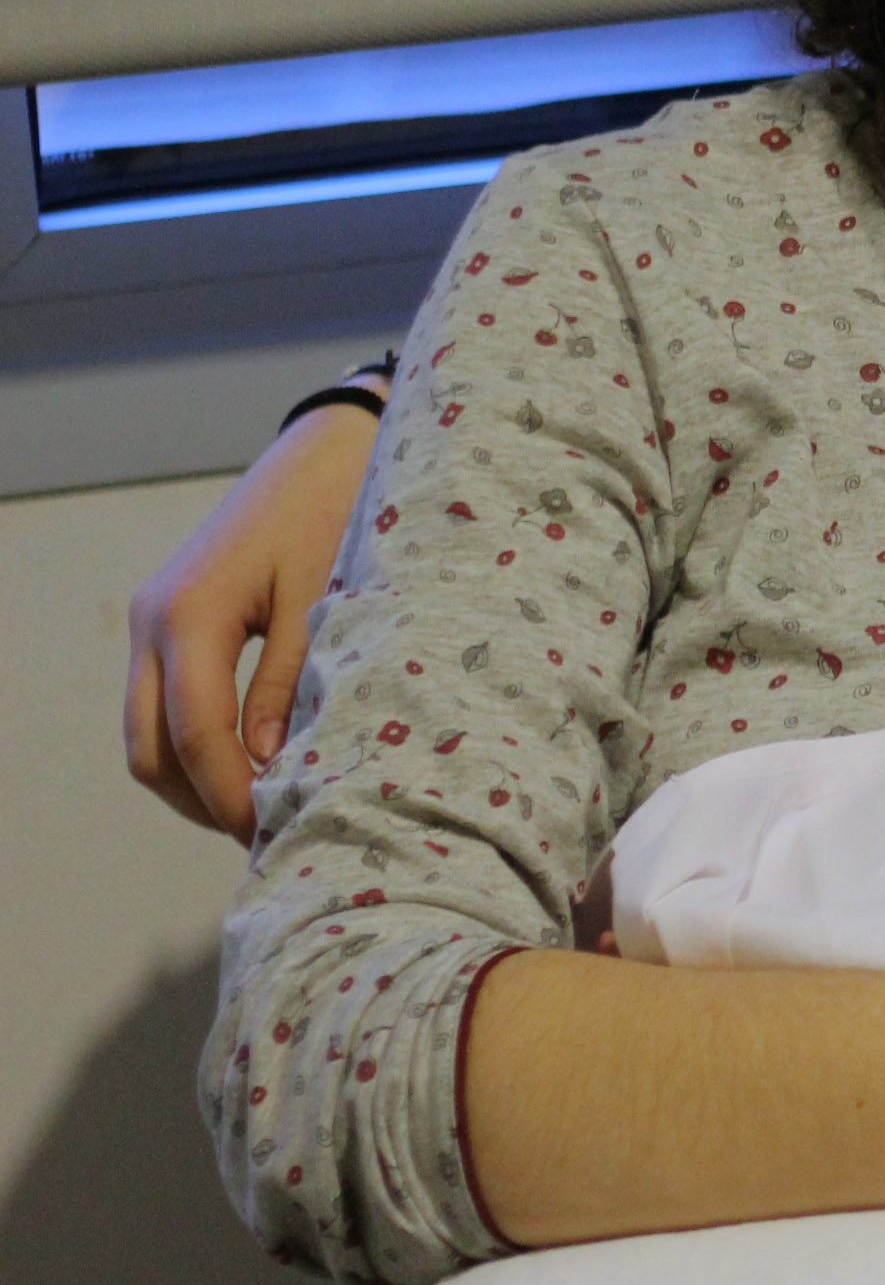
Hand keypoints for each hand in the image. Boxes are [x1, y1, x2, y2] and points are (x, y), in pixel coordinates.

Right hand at [125, 400, 377, 838]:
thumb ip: (292, 682)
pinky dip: (196, 745)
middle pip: (149, 747)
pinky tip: (253, 765)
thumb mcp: (324, 599)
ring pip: (148, 734)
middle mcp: (153, 620)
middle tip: (268, 833)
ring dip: (195, 779)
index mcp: (189, 612)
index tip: (271, 833)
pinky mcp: (169, 623)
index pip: (195, 732)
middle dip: (201, 799)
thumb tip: (266, 766)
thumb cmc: (336, 513)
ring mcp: (152, 622)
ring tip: (265, 808)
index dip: (229, 793)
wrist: (326, 451)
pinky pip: (164, 705)